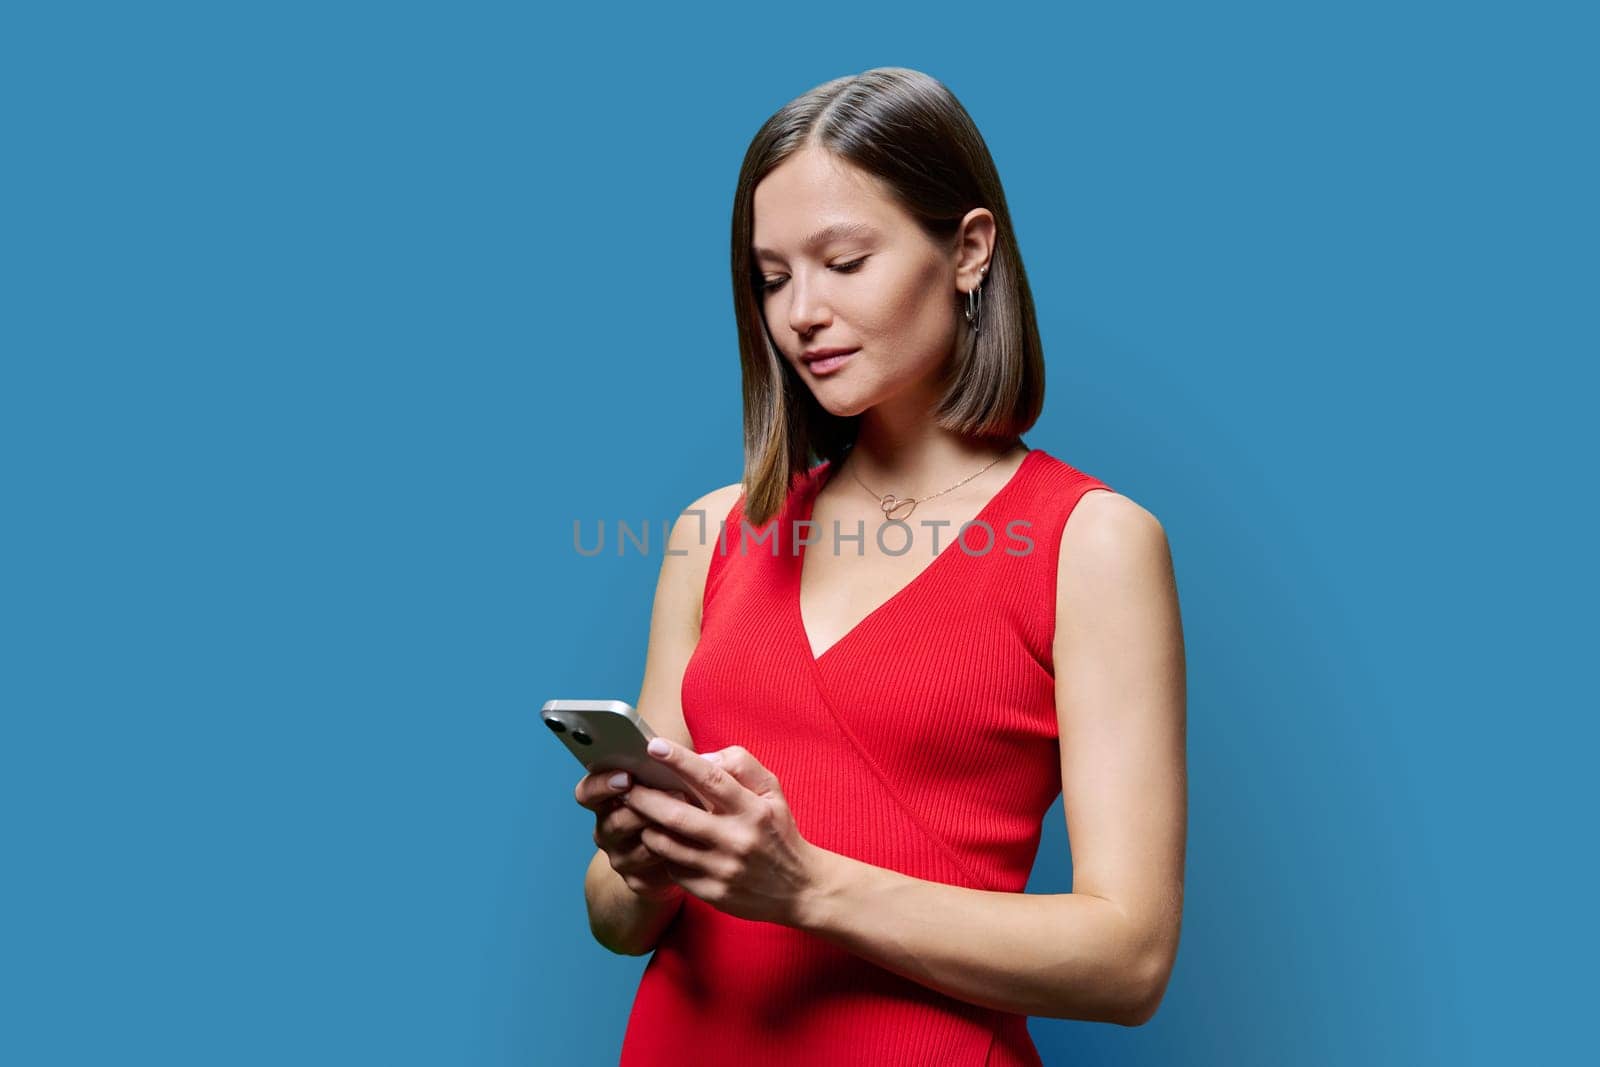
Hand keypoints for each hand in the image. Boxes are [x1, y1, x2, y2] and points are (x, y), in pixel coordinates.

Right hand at [574, 768, 687, 902]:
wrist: (680, 851)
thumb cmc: (678, 803)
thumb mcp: (674, 779)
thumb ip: (678, 765)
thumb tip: (704, 758)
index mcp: (606, 799)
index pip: (587, 792)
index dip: (602, 784)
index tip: (627, 776)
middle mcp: (607, 829)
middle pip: (613, 821)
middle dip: (643, 807)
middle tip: (675, 792)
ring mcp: (620, 856)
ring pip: (634, 847)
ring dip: (661, 831)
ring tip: (689, 817)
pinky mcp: (637, 880)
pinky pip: (650, 872)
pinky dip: (670, 857)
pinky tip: (690, 846)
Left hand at [622, 738, 825, 926]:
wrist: (799, 888)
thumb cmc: (778, 831)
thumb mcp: (772, 791)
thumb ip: (741, 765)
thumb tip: (701, 759)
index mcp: (752, 809)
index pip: (711, 779)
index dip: (679, 760)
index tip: (652, 746)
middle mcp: (736, 839)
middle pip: (677, 815)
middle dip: (644, 798)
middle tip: (625, 786)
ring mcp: (722, 869)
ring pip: (667, 845)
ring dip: (646, 827)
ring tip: (638, 814)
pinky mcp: (712, 894)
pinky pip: (673, 870)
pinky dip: (662, 854)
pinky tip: (661, 843)